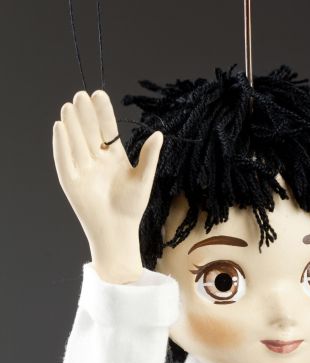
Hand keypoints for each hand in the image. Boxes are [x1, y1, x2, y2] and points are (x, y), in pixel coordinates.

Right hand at [52, 90, 162, 282]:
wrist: (118, 231)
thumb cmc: (132, 207)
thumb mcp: (143, 178)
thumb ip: (149, 156)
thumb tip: (159, 134)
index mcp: (114, 156)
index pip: (107, 129)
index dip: (103, 113)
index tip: (99, 94)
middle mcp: (96, 159)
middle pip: (89, 132)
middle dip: (85, 115)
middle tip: (82, 95)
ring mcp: (83, 169)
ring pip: (76, 142)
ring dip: (72, 124)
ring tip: (70, 106)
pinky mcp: (71, 181)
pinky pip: (64, 159)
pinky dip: (62, 144)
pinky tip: (60, 128)